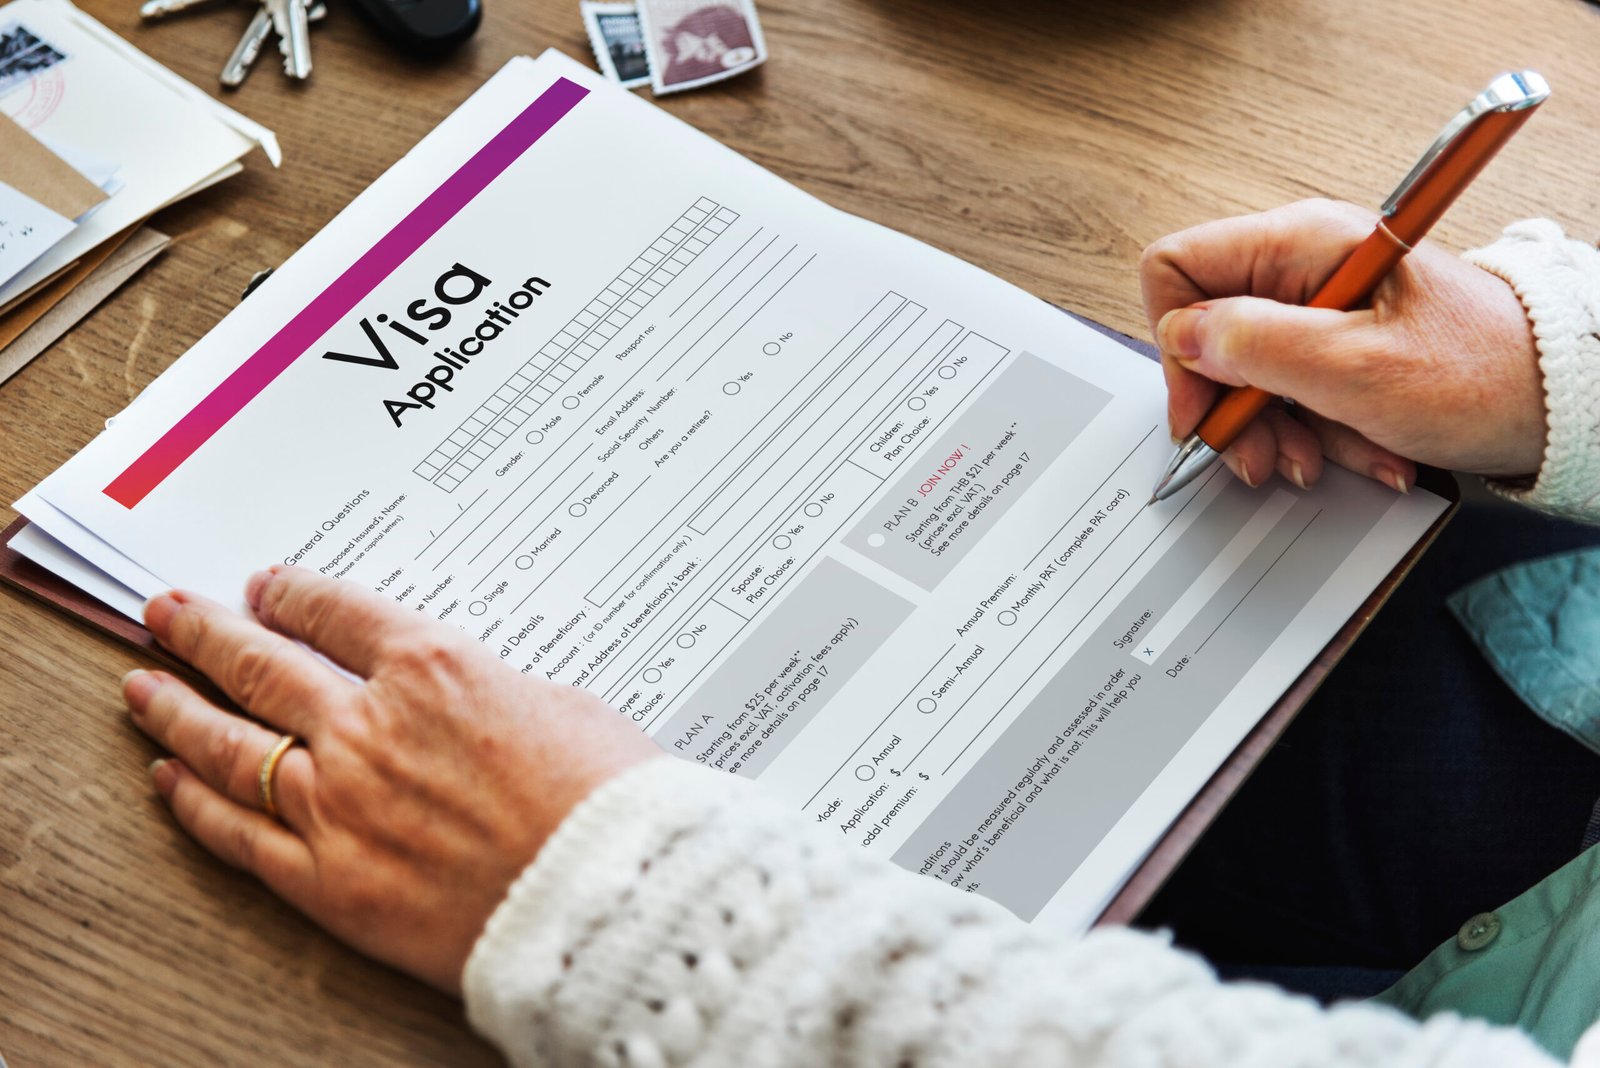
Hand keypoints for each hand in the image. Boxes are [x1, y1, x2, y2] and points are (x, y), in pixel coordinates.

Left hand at [122, 566, 659, 993]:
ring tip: (142, 688)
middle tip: (167, 614)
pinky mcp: (329, 881)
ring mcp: (339, 804)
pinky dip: (196, 804)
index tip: (266, 588)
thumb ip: (489, 691)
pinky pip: (241, 835)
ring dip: (177, 709)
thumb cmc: (606, 798)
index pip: (336, 613)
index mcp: (432, 668)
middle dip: (206, 634)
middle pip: (262, 665)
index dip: (292, 594)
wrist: (607, 895)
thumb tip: (459, 698)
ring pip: (231, 744)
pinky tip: (169, 781)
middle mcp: (369, 726)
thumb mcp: (561, 705)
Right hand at [1141, 198, 1545, 490]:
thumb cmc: (1482, 373)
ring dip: (1279, 431)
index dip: (1178, 344)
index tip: (1204, 407)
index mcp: (1300, 244)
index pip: (1178, 269)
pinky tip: (1360, 452)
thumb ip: (1256, 346)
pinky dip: (1319, 432)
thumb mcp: (1355, 368)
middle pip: (1211, 334)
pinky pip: (1295, 392)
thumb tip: (1184, 337)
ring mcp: (1320, 306)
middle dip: (1234, 408)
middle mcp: (1302, 266)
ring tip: (1323, 460)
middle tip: (1263, 455)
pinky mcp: (1340, 343)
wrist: (1562, 400)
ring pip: (1250, 374)